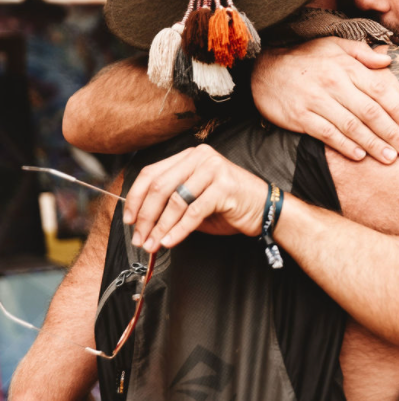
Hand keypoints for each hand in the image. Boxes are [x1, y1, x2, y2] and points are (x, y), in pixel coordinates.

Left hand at [123, 144, 267, 253]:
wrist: (266, 210)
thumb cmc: (230, 206)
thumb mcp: (195, 199)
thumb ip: (171, 201)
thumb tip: (141, 219)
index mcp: (190, 156)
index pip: (151, 173)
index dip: (136, 198)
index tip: (129, 219)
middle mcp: (200, 157)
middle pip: (159, 187)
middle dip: (145, 217)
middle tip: (139, 238)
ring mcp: (213, 169)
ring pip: (175, 201)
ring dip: (160, 227)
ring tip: (153, 244)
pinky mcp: (224, 187)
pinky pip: (193, 212)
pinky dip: (178, 230)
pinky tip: (169, 241)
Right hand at [251, 38, 398, 163]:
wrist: (265, 69)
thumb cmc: (305, 58)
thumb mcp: (333, 46)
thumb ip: (362, 53)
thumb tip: (387, 59)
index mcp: (345, 66)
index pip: (379, 89)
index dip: (398, 109)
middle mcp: (333, 83)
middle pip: (370, 112)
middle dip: (392, 133)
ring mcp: (317, 101)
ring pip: (352, 126)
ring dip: (373, 144)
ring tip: (390, 157)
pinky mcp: (302, 117)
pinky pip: (328, 135)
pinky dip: (346, 147)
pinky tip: (360, 156)